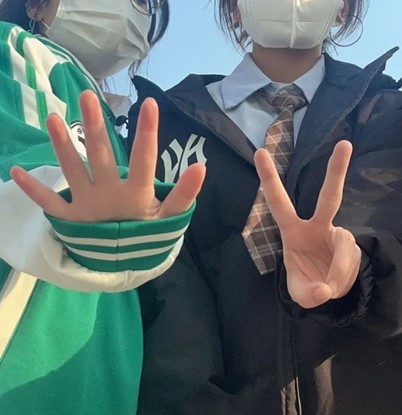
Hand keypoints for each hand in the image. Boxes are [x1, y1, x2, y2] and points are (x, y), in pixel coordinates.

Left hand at [11, 90, 204, 221]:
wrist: (127, 266)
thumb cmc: (148, 235)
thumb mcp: (170, 217)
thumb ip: (185, 194)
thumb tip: (200, 166)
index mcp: (136, 195)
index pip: (144, 159)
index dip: (147, 132)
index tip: (149, 103)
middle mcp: (109, 195)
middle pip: (101, 156)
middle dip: (95, 126)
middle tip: (86, 95)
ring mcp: (87, 206)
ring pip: (73, 171)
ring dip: (62, 146)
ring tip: (51, 118)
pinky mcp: (70, 218)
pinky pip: (50, 204)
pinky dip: (34, 190)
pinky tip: (14, 171)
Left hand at [255, 140, 360, 308]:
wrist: (332, 290)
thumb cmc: (308, 283)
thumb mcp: (300, 292)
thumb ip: (307, 293)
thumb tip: (324, 289)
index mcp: (293, 231)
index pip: (279, 202)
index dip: (270, 178)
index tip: (260, 151)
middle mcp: (318, 226)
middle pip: (330, 196)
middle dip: (337, 170)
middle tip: (344, 144)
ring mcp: (338, 234)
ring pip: (343, 246)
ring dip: (337, 270)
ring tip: (329, 286)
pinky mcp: (353, 247)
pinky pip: (350, 260)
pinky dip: (342, 276)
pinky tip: (337, 285)